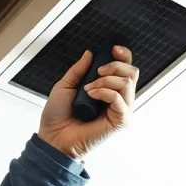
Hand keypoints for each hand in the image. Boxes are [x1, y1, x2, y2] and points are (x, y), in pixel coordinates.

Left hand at [37, 46, 138, 160]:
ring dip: (106, 80)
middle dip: (115, 66)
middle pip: (132, 73)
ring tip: (89, 89)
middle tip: (97, 72)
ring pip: (128, 84)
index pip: (126, 69)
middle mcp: (118, 99)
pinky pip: (120, 99)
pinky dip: (105, 92)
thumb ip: (79, 69)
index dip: (123, 56)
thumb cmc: (58, 116)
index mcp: (108, 90)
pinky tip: (92, 95)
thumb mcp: (65, 85)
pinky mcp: (120, 121)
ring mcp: (120, 110)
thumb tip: (90, 53)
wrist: (53, 136)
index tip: (112, 49)